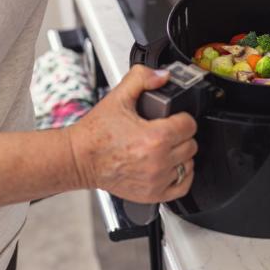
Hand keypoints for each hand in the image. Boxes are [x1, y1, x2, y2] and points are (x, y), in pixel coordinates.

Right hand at [66, 65, 197, 202]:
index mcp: (154, 137)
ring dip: (180, 155)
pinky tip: (169, 166)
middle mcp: (158, 161)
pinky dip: (181, 175)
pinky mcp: (153, 194)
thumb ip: (141, 78)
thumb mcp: (118, 97)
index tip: (172, 118)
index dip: (182, 118)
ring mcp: (156, 179)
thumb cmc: (95, 133)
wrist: (78, 159)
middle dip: (180, 135)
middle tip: (165, 132)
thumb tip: (162, 75)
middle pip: (190, 144)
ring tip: (164, 148)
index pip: (189, 125)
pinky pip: (183, 185)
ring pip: (188, 163)